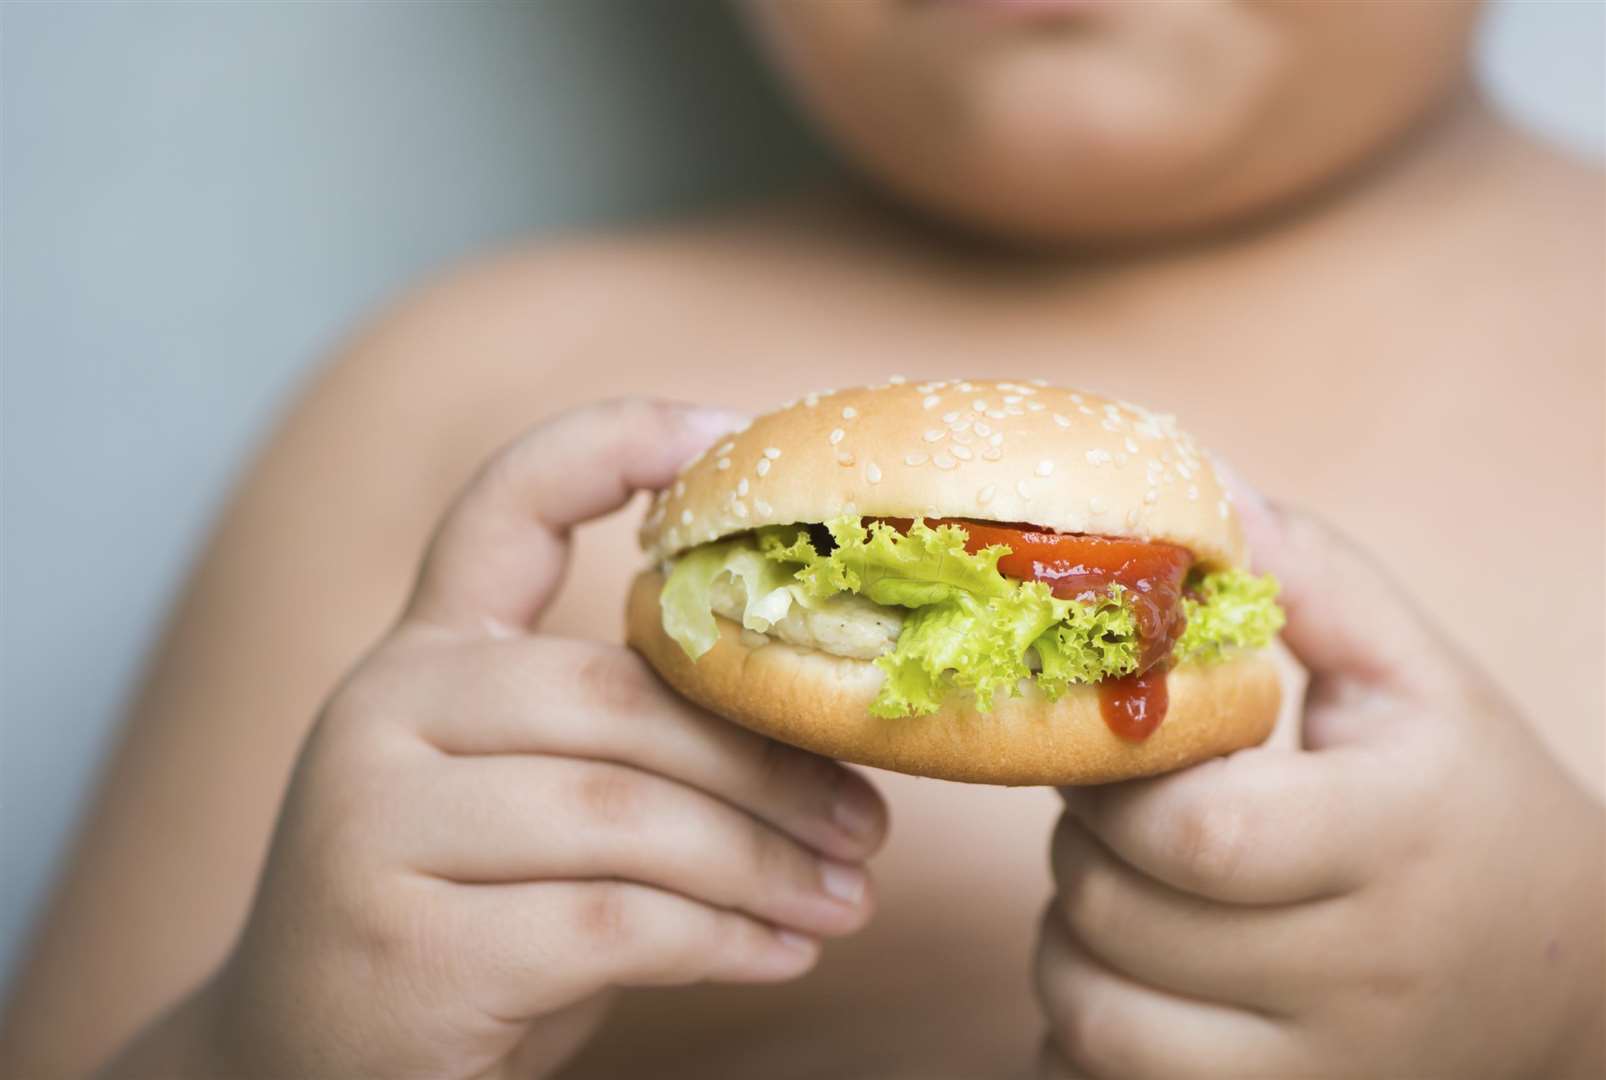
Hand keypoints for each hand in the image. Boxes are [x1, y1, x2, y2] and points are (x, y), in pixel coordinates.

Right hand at [177, 400, 886, 1079]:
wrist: (298, 1067)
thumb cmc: (453, 920)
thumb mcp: (518, 807)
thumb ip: (616, 745)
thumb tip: (811, 737)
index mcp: (421, 658)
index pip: (505, 505)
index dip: (615, 444)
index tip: (727, 433)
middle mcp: (385, 716)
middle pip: (617, 692)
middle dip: (766, 761)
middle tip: (869, 823)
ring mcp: (379, 827)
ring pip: (628, 812)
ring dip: (765, 862)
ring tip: (847, 898)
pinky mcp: (409, 946)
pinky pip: (615, 923)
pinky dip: (723, 939)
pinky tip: (780, 951)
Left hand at [1034, 490, 1603, 1078]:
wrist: (1566, 977)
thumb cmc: (1470, 804)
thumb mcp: (1416, 679)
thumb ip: (1314, 579)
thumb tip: (1205, 483)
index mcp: (1396, 840)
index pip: (1199, 831)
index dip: (1114, 784)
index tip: (1113, 745)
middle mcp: (1364, 977)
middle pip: (1121, 918)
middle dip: (1079, 847)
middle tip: (1116, 812)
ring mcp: (1322, 1075)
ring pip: (1096, 1017)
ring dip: (1069, 942)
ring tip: (1124, 893)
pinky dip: (1082, 1031)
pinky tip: (1136, 977)